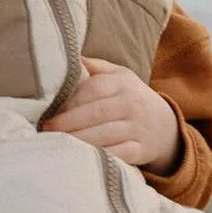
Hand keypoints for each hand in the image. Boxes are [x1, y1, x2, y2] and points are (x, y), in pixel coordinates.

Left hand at [42, 58, 179, 170]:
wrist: (165, 126)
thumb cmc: (131, 97)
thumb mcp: (119, 75)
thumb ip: (95, 66)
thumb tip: (67, 56)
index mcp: (122, 83)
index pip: (94, 88)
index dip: (70, 100)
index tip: (49, 110)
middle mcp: (132, 104)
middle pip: (97, 112)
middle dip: (68, 122)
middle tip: (46, 129)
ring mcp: (138, 128)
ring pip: (105, 135)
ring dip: (79, 140)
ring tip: (57, 142)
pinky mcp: (141, 150)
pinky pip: (119, 154)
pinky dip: (99, 156)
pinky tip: (81, 157)